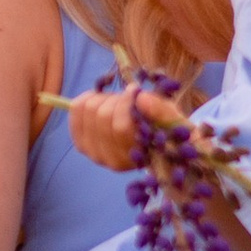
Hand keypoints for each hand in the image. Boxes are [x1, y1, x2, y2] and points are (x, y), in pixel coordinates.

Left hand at [65, 85, 188, 171]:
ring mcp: (96, 155)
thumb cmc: (166, 131)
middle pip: (102, 116)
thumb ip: (162, 110)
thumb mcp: (175, 120)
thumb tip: (141, 98)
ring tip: (117, 102)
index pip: (121, 126)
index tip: (136, 89)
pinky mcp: (83, 146)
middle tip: (128, 98)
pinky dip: (86, 99)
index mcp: (138, 156)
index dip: (126, 102)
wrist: (151, 146)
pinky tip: (100, 101)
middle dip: (116, 98)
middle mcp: (114, 161)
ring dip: (103, 98)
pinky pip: (75, 112)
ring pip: (87, 110)